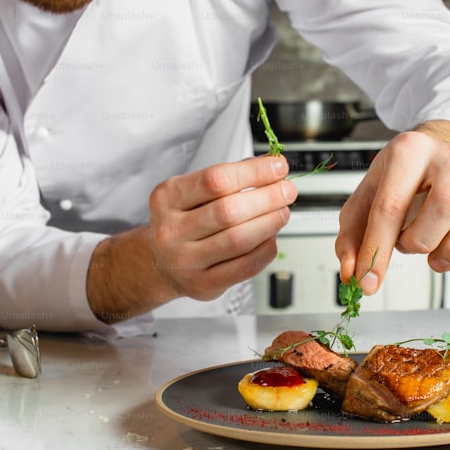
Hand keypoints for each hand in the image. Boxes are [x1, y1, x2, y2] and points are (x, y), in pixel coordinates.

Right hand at [88, 156, 295, 321]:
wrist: (161, 263)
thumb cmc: (184, 221)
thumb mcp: (193, 192)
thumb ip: (229, 176)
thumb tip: (270, 165)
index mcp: (167, 198)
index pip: (216, 179)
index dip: (253, 172)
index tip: (278, 166)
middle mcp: (171, 230)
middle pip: (229, 211)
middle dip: (267, 197)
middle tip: (287, 190)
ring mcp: (186, 261)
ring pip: (240, 239)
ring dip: (270, 222)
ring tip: (282, 211)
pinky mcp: (204, 284)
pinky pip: (246, 266)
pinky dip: (266, 248)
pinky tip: (271, 236)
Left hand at [335, 123, 449, 294]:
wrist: (434, 156)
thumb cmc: (398, 181)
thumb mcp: (364, 201)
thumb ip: (352, 238)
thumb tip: (353, 272)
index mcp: (408, 151)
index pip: (391, 206)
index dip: (377, 251)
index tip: (368, 282)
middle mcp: (447, 157)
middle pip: (446, 204)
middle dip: (422, 241)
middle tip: (409, 247)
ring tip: (435, 257)